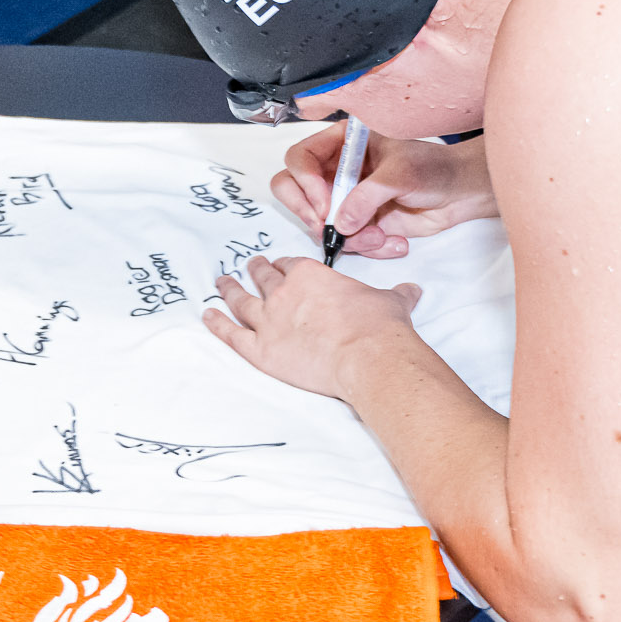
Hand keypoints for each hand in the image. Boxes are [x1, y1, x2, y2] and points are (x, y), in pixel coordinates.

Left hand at [205, 256, 421, 399]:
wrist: (368, 356)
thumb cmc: (378, 327)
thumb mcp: (392, 302)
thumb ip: (397, 294)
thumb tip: (412, 291)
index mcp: (311, 276)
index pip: (290, 265)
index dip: (284, 265)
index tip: (280, 266)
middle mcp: (285, 293)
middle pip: (263, 278)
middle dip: (255, 270)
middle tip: (249, 265)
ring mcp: (269, 321)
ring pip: (241, 301)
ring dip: (229, 290)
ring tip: (221, 283)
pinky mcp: (261, 350)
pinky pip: (231, 334)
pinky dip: (217, 324)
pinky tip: (208, 316)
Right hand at [272, 129, 496, 260]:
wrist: (458, 194)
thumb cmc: (434, 169)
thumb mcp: (401, 174)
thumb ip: (368, 195)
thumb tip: (341, 221)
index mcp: (342, 143)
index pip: (300, 158)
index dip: (305, 183)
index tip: (325, 205)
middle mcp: (336, 169)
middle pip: (292, 189)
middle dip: (309, 213)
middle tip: (328, 227)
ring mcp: (344, 198)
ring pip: (318, 222)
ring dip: (348, 236)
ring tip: (379, 235)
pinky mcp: (357, 223)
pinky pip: (345, 241)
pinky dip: (366, 247)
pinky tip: (393, 241)